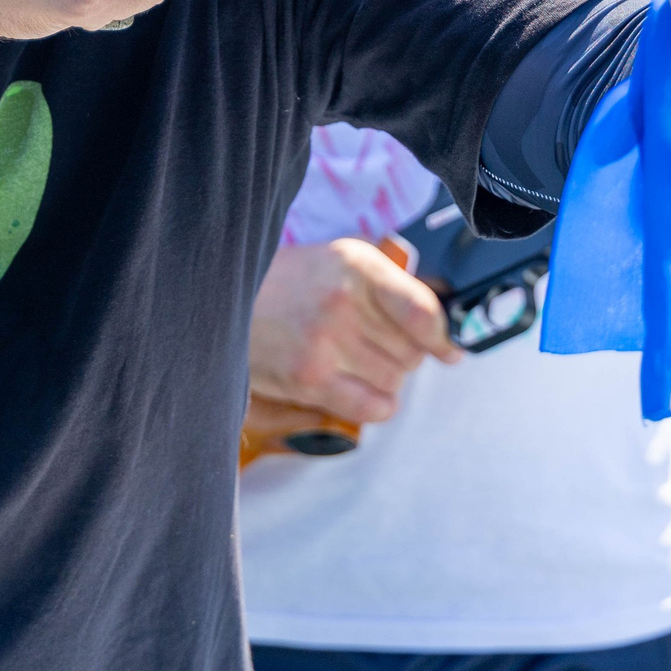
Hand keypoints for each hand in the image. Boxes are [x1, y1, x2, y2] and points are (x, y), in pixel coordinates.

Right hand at [248, 239, 458, 424]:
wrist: (223, 299)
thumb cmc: (288, 283)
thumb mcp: (343, 262)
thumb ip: (395, 290)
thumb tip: (446, 339)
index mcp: (356, 264)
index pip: (423, 311)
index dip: (443, 336)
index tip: (447, 349)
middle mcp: (342, 301)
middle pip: (412, 351)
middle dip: (402, 353)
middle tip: (372, 343)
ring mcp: (324, 341)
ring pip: (395, 380)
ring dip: (385, 377)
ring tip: (355, 360)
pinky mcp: (309, 378)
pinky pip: (373, 407)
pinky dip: (376, 404)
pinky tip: (358, 388)